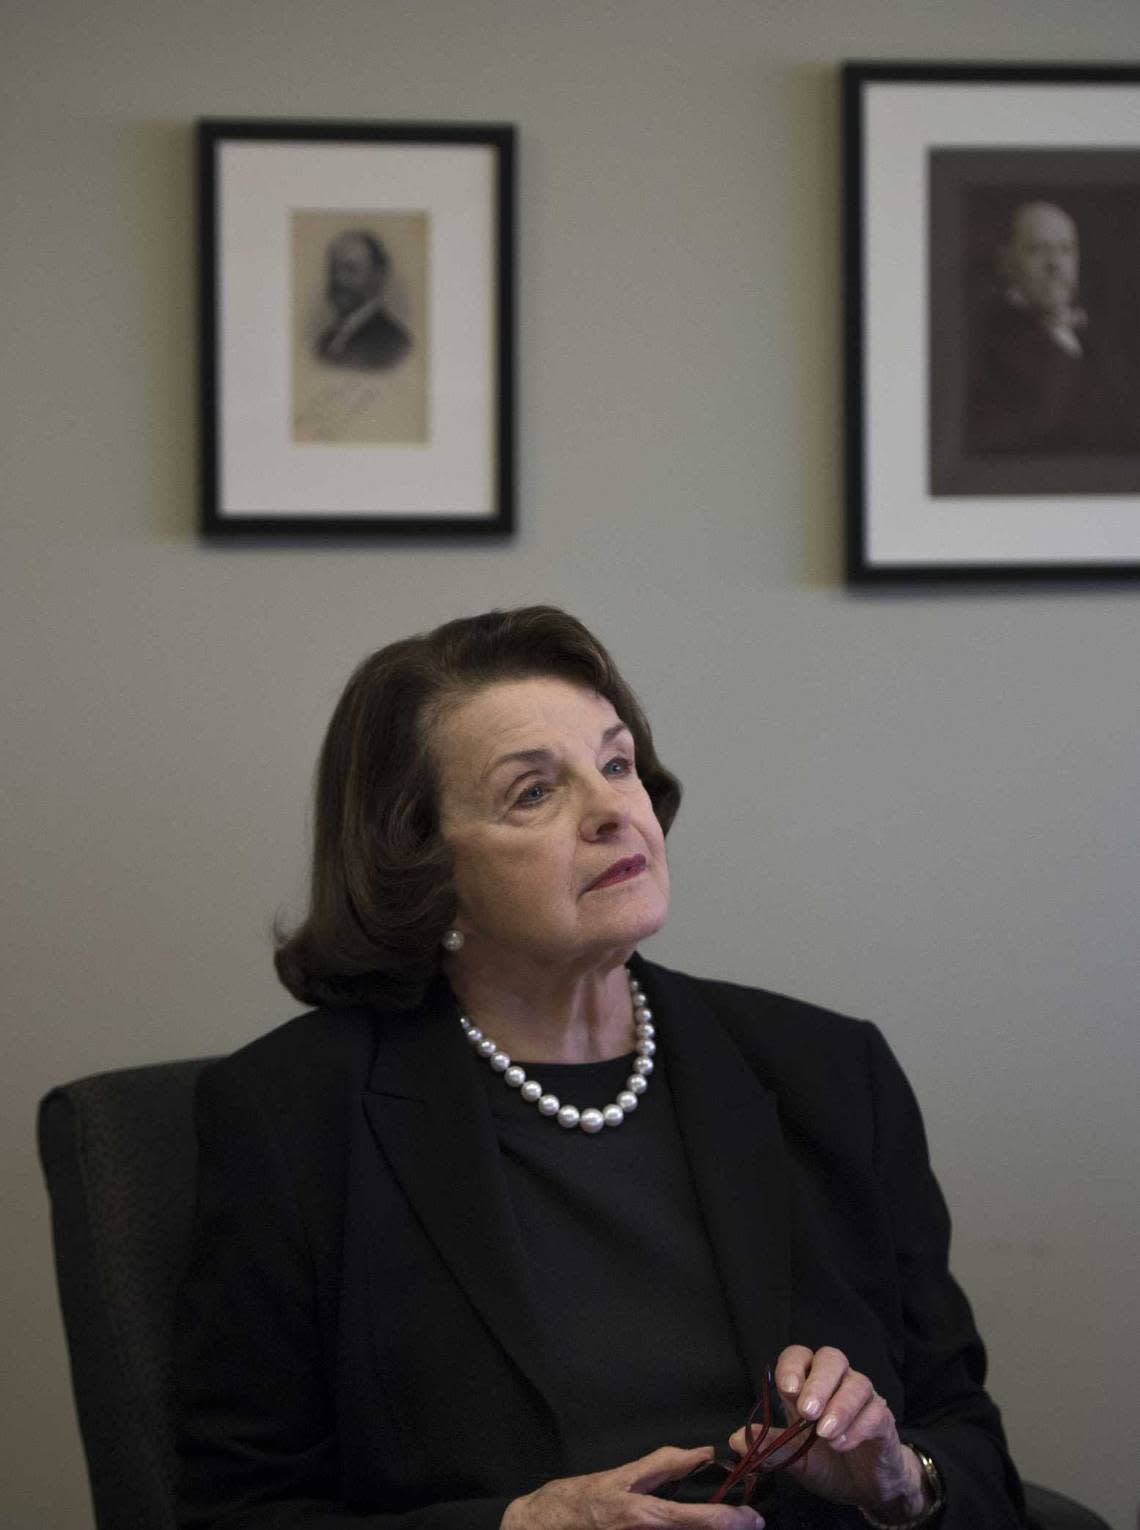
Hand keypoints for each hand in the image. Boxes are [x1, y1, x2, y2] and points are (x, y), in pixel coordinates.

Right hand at [502, 1446, 766, 1529]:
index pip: (697, 1520)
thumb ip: (664, 1465)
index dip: (731, 1520)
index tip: (754, 1519)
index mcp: (645, 1516)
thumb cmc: (582, 1499)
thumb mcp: (622, 1476)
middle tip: (747, 1523)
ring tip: (725, 1524)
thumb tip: (702, 1453)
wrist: (543, 1528)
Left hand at [728, 1346, 926, 1523]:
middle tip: (807, 1412)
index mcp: (809, 1386)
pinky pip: (875, 1411)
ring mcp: (863, 1399)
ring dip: (839, 1406)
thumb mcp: (796, 1460)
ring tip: (825, 1434)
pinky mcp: (883, 1419)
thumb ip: (772, 1448)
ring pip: (857, 1383)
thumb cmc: (828, 1464)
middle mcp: (838, 1383)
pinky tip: (842, 1444)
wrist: (866, 1487)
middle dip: (818, 1382)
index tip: (786, 1388)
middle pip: (831, 1358)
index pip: (800, 1356)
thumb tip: (736, 1440)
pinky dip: (857, 1427)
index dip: (792, 1366)